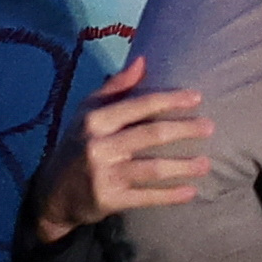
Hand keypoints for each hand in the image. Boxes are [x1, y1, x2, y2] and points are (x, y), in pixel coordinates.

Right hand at [20, 56, 210, 246]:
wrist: (51, 193)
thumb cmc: (78, 144)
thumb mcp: (87, 112)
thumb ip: (116, 87)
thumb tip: (143, 60)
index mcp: (95, 121)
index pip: (140, 105)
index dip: (171, 100)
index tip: (198, 98)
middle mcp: (98, 147)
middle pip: (151, 135)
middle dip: (184, 130)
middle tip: (210, 127)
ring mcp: (103, 176)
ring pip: (152, 169)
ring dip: (183, 167)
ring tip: (206, 164)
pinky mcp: (108, 201)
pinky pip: (145, 197)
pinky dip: (169, 196)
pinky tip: (191, 192)